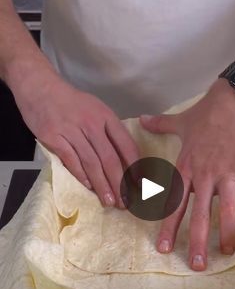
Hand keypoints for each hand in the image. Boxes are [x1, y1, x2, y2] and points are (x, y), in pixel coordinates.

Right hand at [14, 70, 138, 207]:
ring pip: (91, 163)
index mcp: (106, 116)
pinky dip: (81, 175)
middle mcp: (91, 123)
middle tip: (126, 202)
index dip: (135, 167)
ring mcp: (72, 130)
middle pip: (110, 158)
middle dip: (120, 183)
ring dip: (102, 185)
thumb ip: (108, 130)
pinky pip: (70, 160)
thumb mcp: (95, 108)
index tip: (141, 185)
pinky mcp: (53, 136)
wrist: (39, 86)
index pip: (126, 144)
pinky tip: (88, 187)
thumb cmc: (70, 101)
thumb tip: (123, 158)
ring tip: (110, 201)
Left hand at [140, 79, 234, 270]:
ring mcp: (228, 173)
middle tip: (196, 265)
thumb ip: (160, 124)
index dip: (169, 228)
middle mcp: (205, 175)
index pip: (175, 204)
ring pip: (227, 210)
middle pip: (200, 215)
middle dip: (197, 242)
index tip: (164, 248)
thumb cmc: (207, 112)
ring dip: (227, 234)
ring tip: (227, 252)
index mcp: (187, 168)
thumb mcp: (181, 121)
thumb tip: (140, 118)